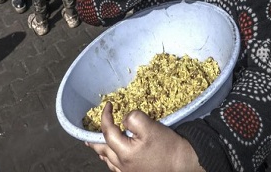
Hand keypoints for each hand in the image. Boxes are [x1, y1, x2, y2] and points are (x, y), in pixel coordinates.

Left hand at [86, 102, 201, 171]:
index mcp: (123, 151)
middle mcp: (122, 164)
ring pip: (108, 161)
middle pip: (102, 149)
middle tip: (87, 132)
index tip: (109, 105)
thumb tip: (124, 119)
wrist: (183, 164)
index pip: (107, 131)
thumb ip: (133, 118)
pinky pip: (116, 168)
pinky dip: (110, 160)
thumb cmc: (168, 146)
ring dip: (101, 150)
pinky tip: (112, 158)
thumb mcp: (150, 126)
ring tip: (95, 144)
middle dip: (93, 138)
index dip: (105, 116)